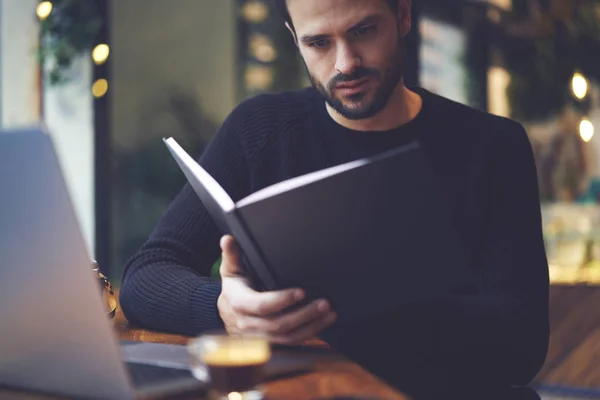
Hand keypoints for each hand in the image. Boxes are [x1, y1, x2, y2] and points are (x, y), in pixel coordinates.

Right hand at [216, 235, 336, 344]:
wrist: (227, 314)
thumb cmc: (234, 288)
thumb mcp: (231, 270)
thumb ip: (232, 255)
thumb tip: (228, 239)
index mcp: (239, 304)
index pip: (262, 305)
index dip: (282, 300)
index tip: (301, 291)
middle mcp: (249, 324)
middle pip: (279, 324)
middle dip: (304, 314)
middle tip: (323, 303)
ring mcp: (260, 337)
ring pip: (288, 337)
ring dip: (311, 326)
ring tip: (329, 314)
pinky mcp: (270, 343)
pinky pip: (291, 343)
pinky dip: (309, 334)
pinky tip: (323, 324)